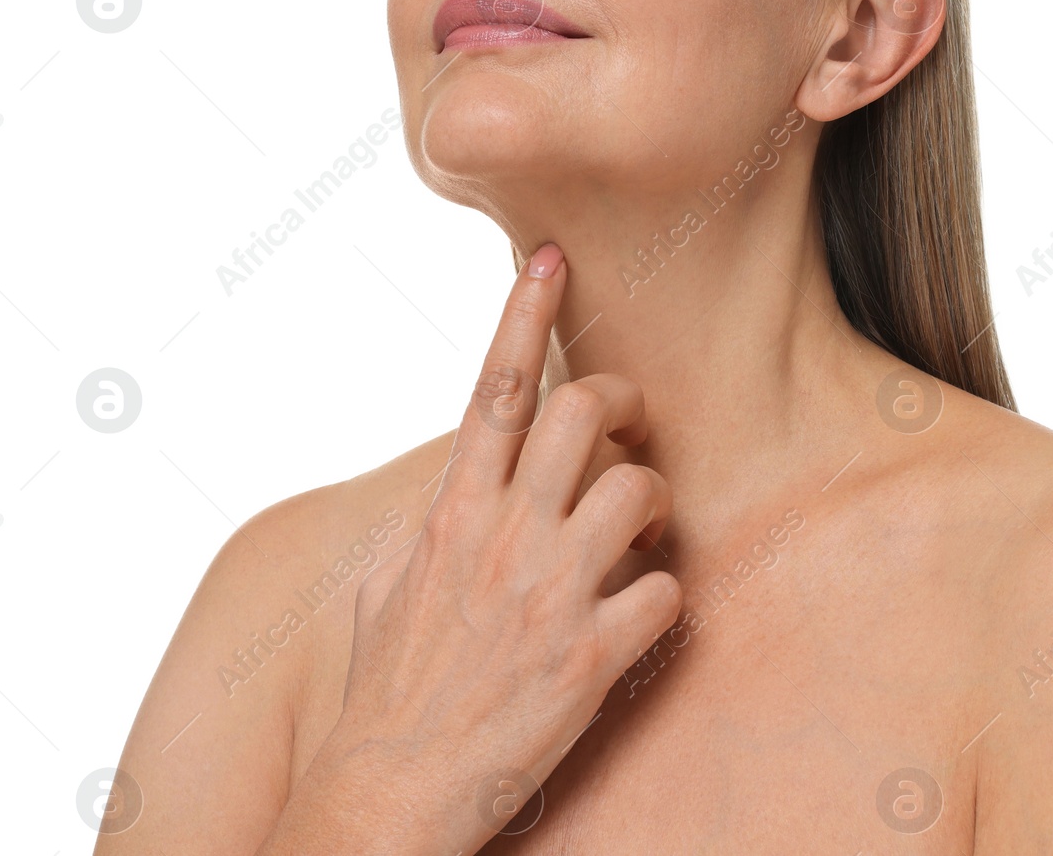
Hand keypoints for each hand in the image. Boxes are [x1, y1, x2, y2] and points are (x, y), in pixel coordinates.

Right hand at [264, 241, 680, 854]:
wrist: (387, 796)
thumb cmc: (392, 690)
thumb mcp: (399, 584)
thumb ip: (442, 519)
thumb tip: (469, 477)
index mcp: (453, 515)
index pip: (491, 390)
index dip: (523, 315)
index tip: (550, 257)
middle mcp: (502, 539)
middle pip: (580, 413)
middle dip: (622, 404)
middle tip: (629, 430)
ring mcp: (549, 594)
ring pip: (640, 491)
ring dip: (654, 505)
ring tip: (639, 536)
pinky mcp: (591, 657)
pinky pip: (665, 590)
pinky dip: (665, 595)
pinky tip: (641, 616)